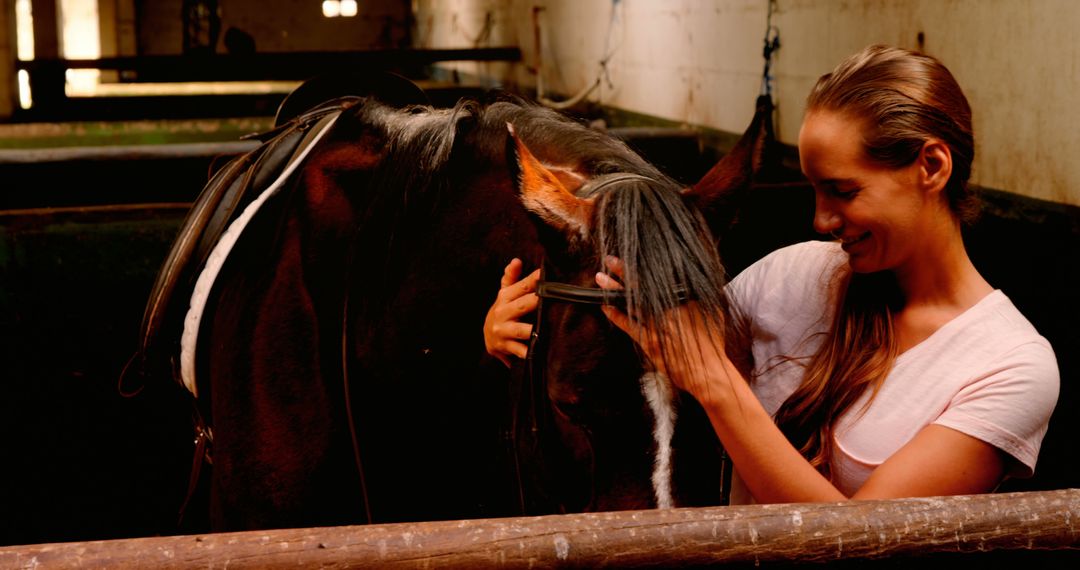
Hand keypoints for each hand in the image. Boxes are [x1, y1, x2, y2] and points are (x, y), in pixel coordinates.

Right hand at [484, 258, 540, 367]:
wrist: (487, 335)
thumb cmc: (502, 311)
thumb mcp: (504, 294)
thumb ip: (511, 277)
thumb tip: (517, 260)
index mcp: (504, 297)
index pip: (522, 286)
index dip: (534, 280)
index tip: (546, 273)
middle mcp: (502, 313)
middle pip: (523, 305)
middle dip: (536, 302)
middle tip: (554, 297)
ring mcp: (502, 330)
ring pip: (520, 330)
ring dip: (532, 330)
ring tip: (546, 329)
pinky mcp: (504, 347)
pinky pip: (518, 350)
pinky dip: (527, 352)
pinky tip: (538, 352)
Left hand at [595, 257, 732, 401]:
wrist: (707, 370)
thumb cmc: (713, 341)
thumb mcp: (713, 309)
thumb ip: (704, 291)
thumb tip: (702, 274)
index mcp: (683, 299)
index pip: (658, 277)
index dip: (642, 266)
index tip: (633, 255)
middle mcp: (667, 310)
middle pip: (641, 287)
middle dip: (623, 272)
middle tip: (609, 259)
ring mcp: (655, 326)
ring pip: (630, 303)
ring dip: (614, 290)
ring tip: (601, 278)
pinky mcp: (648, 342)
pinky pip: (627, 325)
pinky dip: (615, 315)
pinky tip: (605, 306)